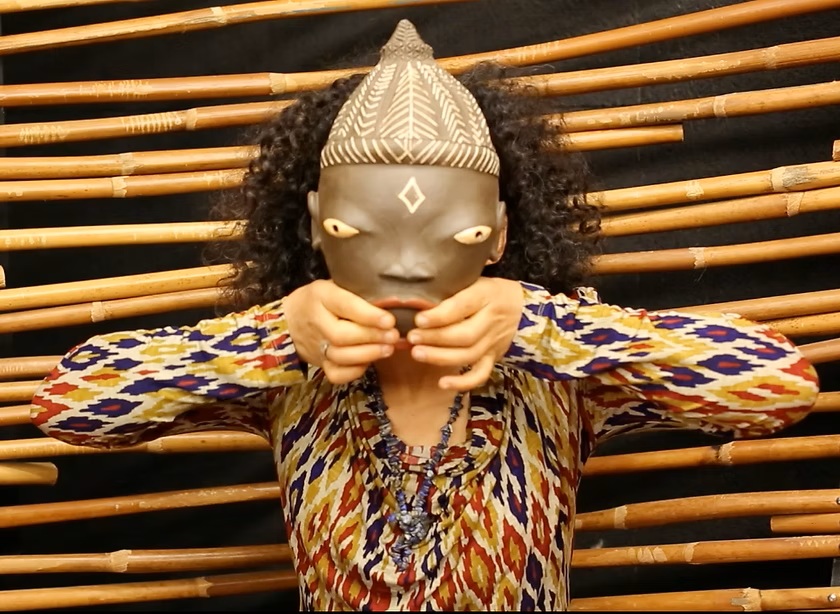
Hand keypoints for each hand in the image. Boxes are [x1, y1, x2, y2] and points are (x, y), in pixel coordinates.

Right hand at [285, 280, 397, 383]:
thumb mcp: (335, 285)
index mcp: (321, 295)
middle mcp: (316, 321)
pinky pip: (336, 374)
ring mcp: (316, 345)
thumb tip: (392, 301)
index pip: (345, 305)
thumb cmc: (322, 299)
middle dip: (371, 337)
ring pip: (340, 356)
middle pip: (341, 335)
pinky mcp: (319, 362)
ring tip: (388, 349)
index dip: (368, 315)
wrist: (289, 319)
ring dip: (368, 354)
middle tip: (393, 336)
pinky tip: (369, 362)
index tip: (389, 320)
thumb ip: (358, 291)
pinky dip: (354, 371)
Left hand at [406, 277, 523, 390]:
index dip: (440, 315)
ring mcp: (493, 342)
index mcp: (485, 295)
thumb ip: (451, 290)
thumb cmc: (488, 292)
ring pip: (468, 355)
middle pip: (464, 335)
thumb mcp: (474, 280)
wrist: (522, 308)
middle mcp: (491, 320)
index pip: (462, 307)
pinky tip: (442, 383)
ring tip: (417, 353)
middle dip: (435, 338)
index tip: (419, 319)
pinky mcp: (493, 358)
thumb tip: (416, 299)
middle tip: (412, 338)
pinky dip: (462, 382)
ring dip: (441, 357)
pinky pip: (480, 374)